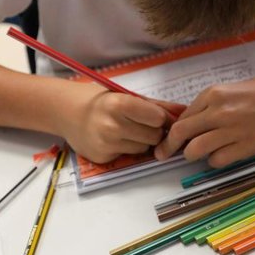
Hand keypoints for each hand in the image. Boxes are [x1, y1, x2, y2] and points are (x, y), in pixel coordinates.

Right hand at [55, 82, 172, 162]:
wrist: (68, 113)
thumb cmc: (103, 102)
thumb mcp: (129, 97)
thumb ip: (159, 105)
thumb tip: (186, 110)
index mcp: (119, 104)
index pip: (157, 118)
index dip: (160, 118)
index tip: (155, 116)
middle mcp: (112, 125)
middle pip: (154, 136)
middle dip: (153, 131)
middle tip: (141, 124)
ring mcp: (106, 144)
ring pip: (144, 148)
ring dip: (142, 141)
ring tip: (128, 130)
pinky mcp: (103, 157)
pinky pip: (130, 156)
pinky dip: (128, 149)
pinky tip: (116, 139)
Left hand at [154, 74, 254, 167]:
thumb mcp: (229, 91)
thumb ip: (208, 106)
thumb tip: (188, 125)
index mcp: (212, 95)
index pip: (181, 118)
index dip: (171, 132)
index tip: (167, 141)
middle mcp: (218, 111)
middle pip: (180, 134)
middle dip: (168, 147)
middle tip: (163, 155)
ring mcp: (231, 130)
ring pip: (195, 150)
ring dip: (192, 155)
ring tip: (199, 154)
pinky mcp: (245, 145)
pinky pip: (217, 160)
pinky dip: (215, 160)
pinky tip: (223, 154)